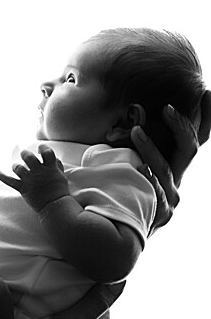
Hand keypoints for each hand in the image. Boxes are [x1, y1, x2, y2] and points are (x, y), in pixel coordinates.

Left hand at [0, 146, 69, 213]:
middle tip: (23, 153)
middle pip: (28, 157)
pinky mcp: (23, 188)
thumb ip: (57, 166)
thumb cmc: (59, 191)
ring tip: (15, 167)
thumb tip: (54, 158)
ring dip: (15, 166)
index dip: (42, 147)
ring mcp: (30, 180)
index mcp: (50, 167)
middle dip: (24, 153)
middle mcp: (39, 171)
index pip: (46, 151)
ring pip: (18, 168)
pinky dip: (1, 175)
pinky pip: (9, 181)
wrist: (54, 206)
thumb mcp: (62, 176)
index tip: (39, 148)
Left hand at [131, 90, 210, 233]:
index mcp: (175, 163)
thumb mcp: (131, 158)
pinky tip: (140, 169)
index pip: (197, 136)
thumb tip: (126, 109)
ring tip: (136, 131)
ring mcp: (170, 197)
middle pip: (190, 149)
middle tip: (166, 108)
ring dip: (151, 149)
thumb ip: (133, 137)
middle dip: (180, 126)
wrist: (116, 226)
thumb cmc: (121, 184)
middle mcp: (177, 179)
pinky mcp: (160, 214)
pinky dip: (150, 181)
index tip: (207, 92)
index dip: (207, 116)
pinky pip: (156, 194)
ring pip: (166, 169)